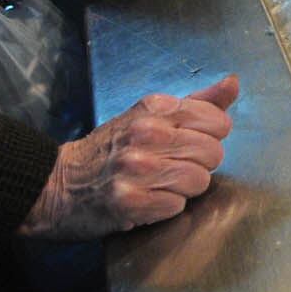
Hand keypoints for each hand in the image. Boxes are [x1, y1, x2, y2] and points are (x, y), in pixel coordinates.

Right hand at [18, 75, 240, 241]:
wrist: (57, 184)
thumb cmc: (109, 150)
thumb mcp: (148, 115)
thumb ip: (197, 102)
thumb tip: (233, 84)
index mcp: (154, 108)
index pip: (217, 121)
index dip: (209, 138)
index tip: (188, 144)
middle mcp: (146, 133)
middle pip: (213, 153)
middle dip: (199, 165)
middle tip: (171, 167)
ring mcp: (137, 167)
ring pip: (199, 180)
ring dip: (183, 189)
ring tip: (158, 184)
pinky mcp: (130, 201)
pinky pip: (177, 205)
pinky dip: (165, 208)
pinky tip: (146, 200)